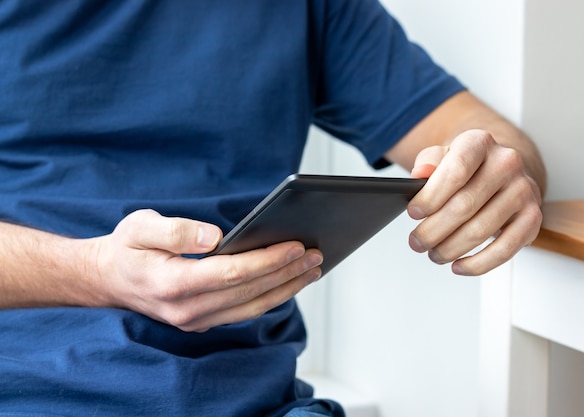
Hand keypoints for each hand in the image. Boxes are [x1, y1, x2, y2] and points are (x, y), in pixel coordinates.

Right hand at [90, 209, 322, 331]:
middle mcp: (188, 310)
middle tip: (317, 254)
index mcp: (173, 284)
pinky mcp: (203, 321)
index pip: (232, 273)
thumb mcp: (140, 227)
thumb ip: (176, 231)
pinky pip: (244, 311)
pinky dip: (270, 297)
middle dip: (287, 272)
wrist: (106, 280)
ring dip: (286, 288)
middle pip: (249, 292)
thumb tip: (215, 237)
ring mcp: (196, 320)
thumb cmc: (126, 249)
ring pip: (252, 306)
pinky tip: (288, 282)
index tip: (296, 246)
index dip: (267, 260)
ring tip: (312, 269)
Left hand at [407, 129, 542, 274]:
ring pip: (481, 230)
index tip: (413, 213)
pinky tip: (459, 266)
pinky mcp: (533, 217)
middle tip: (417, 243)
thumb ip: (428, 161)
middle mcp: (506, 163)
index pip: (456, 171)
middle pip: (465, 205)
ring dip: (451, 249)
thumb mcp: (442, 155)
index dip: (431, 196)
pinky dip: (479, 264)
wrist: (500, 170)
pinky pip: (505, 249)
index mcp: (480, 143)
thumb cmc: (465, 167)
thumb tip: (420, 174)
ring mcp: (523, 190)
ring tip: (434, 254)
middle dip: (434, 230)